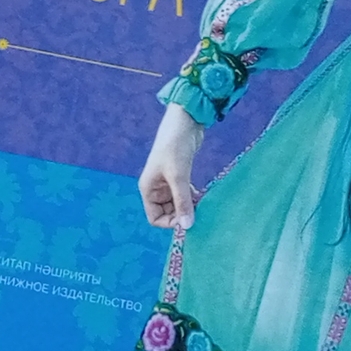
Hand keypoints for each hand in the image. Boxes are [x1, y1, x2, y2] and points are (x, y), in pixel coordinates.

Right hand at [138, 104, 204, 228]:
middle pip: (167, 213)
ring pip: (177, 205)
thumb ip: (182, 202)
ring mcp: (167, 182)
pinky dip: (192, 198)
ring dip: (188, 207)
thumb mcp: (178, 177)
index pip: (155, 218)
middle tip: (197, 211)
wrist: (184, 123)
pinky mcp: (179, 177)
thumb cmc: (175, 148)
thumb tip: (187, 227)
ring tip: (200, 203)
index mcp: (148, 188)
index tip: (187, 217)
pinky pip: (184, 196)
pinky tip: (201, 195)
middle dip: (181, 215)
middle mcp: (156, 188)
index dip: (170, 222)